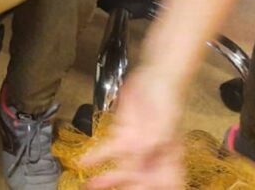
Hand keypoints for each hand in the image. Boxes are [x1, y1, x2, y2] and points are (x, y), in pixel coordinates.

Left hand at [81, 68, 185, 189]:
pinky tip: (84, 162)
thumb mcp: (161, 128)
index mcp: (170, 160)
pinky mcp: (124, 133)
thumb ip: (146, 149)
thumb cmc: (167, 101)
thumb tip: (134, 169)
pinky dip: (96, 157)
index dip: (150, 189)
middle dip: (123, 188)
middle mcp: (153, 157)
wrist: (156, 76)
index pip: (163, 185)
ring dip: (106, 179)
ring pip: (121, 169)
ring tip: (89, 185)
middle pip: (139, 181)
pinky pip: (108, 150)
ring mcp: (137, 146)